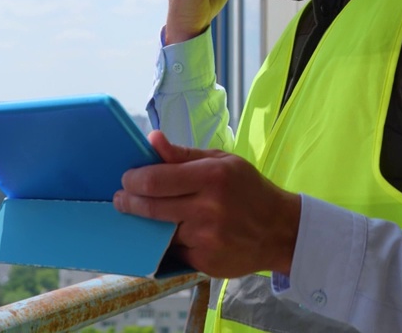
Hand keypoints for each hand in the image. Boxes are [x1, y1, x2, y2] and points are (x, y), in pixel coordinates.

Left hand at [114, 131, 300, 278]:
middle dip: (128, 203)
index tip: (126, 180)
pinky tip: (174, 234)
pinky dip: (170, 243)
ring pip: (160, 231)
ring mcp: (206, 238)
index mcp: (212, 176)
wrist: (281, 231)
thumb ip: (183, 153)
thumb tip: (152, 139)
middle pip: (151, 207)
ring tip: (146, 215)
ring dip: (148, 224)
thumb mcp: (223, 162)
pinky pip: (175, 251)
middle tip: (121, 199)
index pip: (155, 179)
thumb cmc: (249, 190)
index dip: (133, 180)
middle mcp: (208, 208)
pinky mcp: (205, 261)